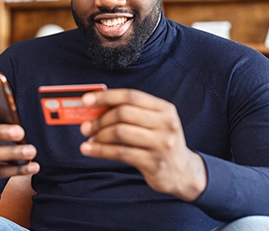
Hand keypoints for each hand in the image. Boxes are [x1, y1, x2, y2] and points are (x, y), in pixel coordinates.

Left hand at [79, 89, 206, 201]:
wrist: (183, 172)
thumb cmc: (161, 142)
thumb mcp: (154, 123)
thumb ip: (131, 113)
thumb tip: (95, 108)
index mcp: (165, 109)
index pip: (131, 96)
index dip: (106, 96)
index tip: (86, 100)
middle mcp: (166, 124)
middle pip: (124, 113)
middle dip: (100, 119)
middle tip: (85, 126)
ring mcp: (162, 144)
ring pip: (120, 133)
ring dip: (99, 135)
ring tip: (89, 138)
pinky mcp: (154, 163)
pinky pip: (120, 153)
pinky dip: (100, 150)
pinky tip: (89, 149)